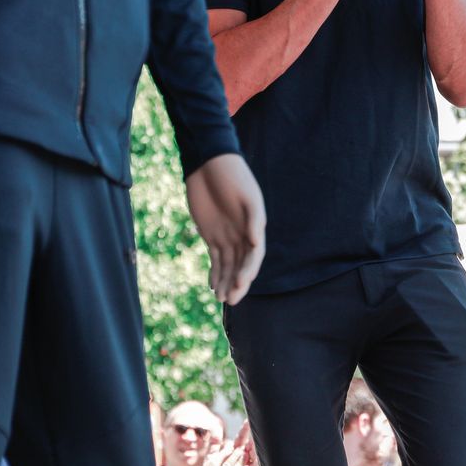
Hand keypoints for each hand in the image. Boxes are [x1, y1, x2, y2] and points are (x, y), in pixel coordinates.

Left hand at [185, 153, 264, 303]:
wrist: (210, 164)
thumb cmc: (233, 177)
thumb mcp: (246, 195)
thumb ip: (253, 218)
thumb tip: (255, 241)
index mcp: (254, 226)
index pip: (254, 254)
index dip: (248, 270)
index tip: (241, 283)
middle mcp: (243, 234)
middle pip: (242, 264)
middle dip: (238, 283)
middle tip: (231, 301)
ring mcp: (227, 235)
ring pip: (228, 265)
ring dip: (226, 282)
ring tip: (222, 299)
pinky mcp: (211, 235)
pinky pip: (215, 258)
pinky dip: (215, 273)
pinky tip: (214, 287)